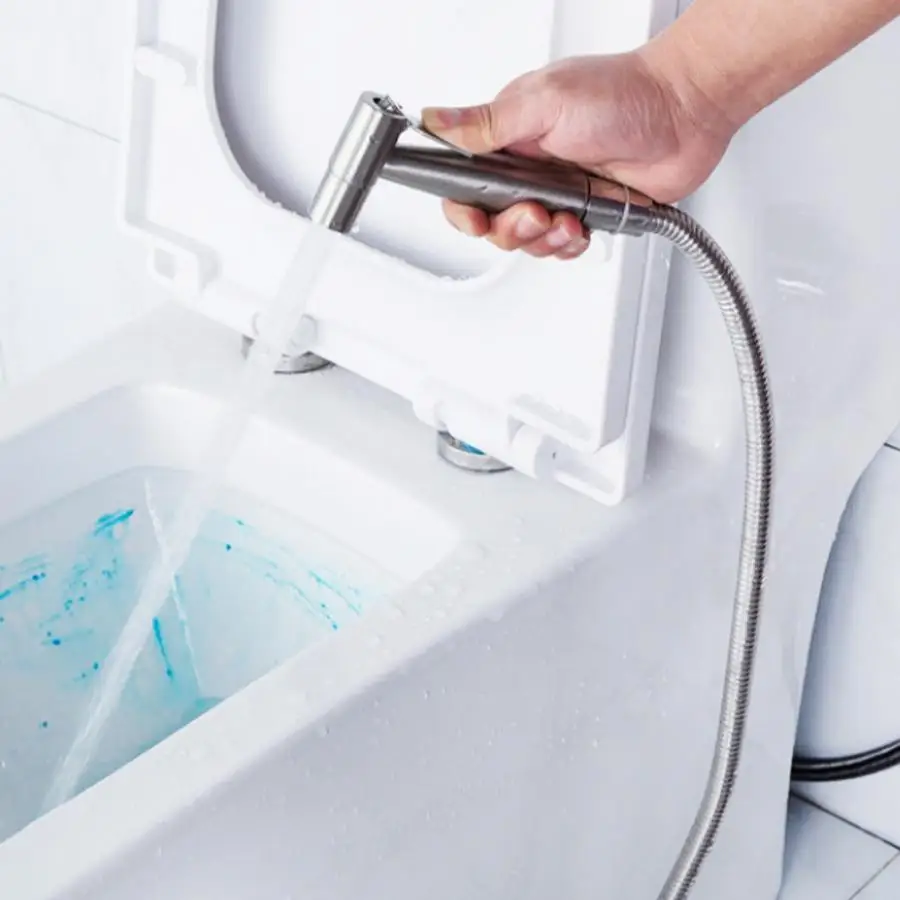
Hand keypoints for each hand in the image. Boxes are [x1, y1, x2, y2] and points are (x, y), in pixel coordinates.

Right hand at [421, 51, 735, 259]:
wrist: (685, 113)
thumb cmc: (624, 94)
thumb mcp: (545, 101)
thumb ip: (488, 122)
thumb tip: (435, 123)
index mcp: (510, 138)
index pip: (463, 183)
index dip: (463, 210)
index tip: (476, 219)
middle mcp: (529, 167)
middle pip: (493, 222)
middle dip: (511, 228)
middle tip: (537, 211)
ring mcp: (558, 192)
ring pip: (526, 240)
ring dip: (543, 238)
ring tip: (567, 217)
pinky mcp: (586, 212)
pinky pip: (561, 247)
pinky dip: (569, 244)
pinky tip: (584, 225)